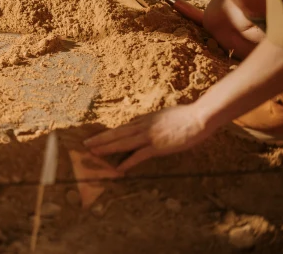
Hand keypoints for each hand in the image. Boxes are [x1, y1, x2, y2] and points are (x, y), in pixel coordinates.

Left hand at [83, 105, 214, 171]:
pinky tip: (118, 168)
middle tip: (85, 144)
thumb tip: (141, 123)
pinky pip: (139, 155)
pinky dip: (128, 161)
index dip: (108, 133)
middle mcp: (142, 126)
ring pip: (122, 142)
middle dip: (100, 139)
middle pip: (117, 133)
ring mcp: (149, 136)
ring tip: (93, 153)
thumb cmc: (184, 116)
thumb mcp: (163, 115)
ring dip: (106, 148)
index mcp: (144, 120)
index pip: (121, 128)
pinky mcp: (157, 146)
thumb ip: (151, 121)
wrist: (197, 118)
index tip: (96, 137)